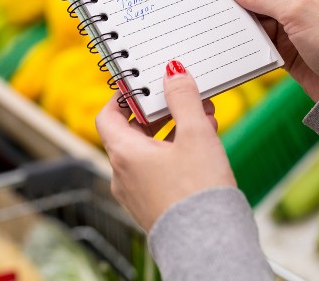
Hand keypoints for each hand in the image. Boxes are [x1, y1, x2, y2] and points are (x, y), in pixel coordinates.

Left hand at [96, 61, 235, 230]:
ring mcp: (137, 193)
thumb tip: (173, 73)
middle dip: (160, 111)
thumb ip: (183, 98)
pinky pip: (158, 170)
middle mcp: (124, 175)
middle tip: (182, 96)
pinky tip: (203, 145)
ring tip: (202, 117)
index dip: (123, 95)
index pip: (108, 115)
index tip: (142, 82)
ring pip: (149, 151)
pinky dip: (175, 152)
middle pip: (132, 131)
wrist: (210, 244)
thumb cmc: (198, 190)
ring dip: (173, 130)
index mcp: (124, 153)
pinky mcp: (154, 206)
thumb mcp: (195, 133)